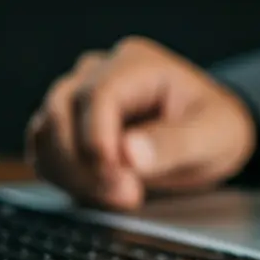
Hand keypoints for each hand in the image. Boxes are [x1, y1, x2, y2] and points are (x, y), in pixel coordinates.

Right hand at [26, 36, 256, 209]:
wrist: (210, 136)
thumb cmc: (215, 127)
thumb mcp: (213, 136)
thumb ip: (174, 143)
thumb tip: (128, 154)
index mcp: (138, 64)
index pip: (98, 94)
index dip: (98, 139)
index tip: (116, 176)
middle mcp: (100, 72)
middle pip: (61, 110)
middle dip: (84, 162)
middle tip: (126, 195)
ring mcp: (78, 96)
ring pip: (45, 131)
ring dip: (71, 173)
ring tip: (119, 195)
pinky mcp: (67, 126)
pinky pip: (43, 151)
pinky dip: (62, 177)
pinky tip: (100, 192)